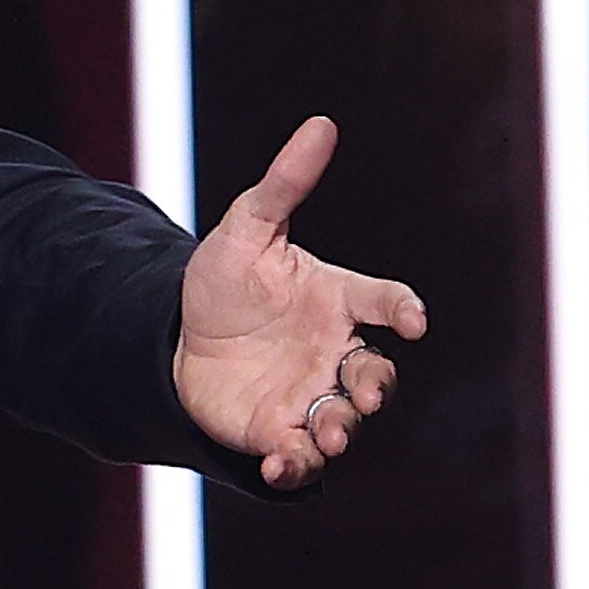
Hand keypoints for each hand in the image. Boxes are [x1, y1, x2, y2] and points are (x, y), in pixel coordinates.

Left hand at [174, 115, 426, 489]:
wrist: (175, 338)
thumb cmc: (224, 281)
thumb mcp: (246, 228)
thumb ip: (284, 184)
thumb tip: (321, 123)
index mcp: (338, 300)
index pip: (384, 301)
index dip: (402, 308)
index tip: (414, 318)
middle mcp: (336, 352)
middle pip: (376, 372)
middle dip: (374, 385)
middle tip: (362, 392)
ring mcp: (312, 395)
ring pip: (346, 419)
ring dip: (342, 430)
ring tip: (328, 435)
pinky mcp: (279, 432)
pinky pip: (300, 455)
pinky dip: (296, 465)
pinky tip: (281, 464)